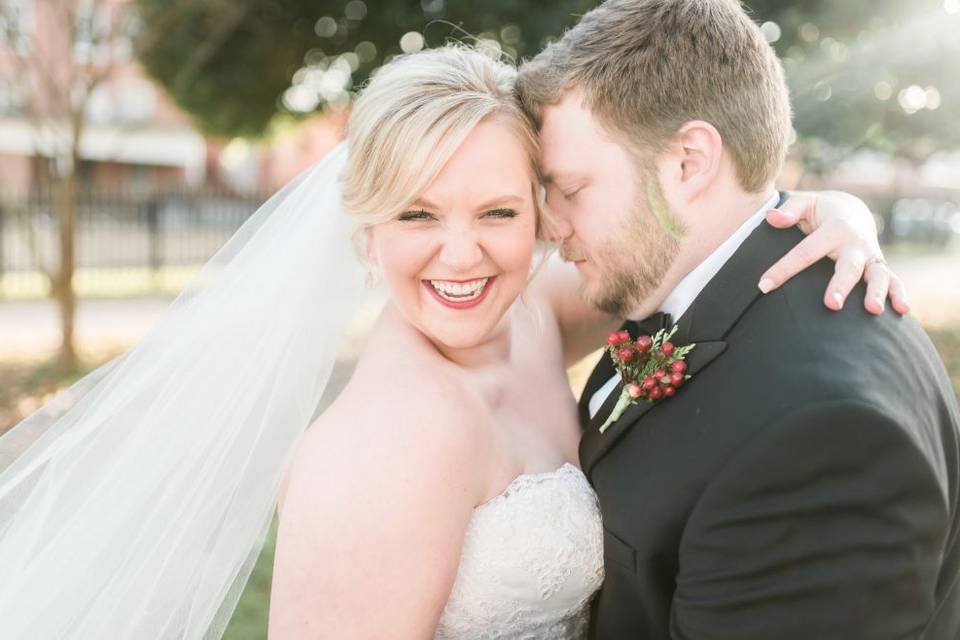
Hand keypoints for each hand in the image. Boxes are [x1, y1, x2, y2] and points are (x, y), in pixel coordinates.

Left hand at [758, 190, 909, 315]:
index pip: (805, 252)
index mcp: (834, 228)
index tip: (764, 286)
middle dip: (841, 285)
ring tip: (873, 310)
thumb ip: (790, 210)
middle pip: (847, 267)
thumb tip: (772, 217)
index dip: (784, 269)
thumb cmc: (821, 211)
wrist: (853, 211)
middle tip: (832, 304)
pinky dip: (899, 294)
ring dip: (876, 292)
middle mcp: (855, 244)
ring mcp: (870, 257)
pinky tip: (902, 310)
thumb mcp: (805, 203)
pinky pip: (893, 281)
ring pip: (876, 275)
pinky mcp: (879, 267)